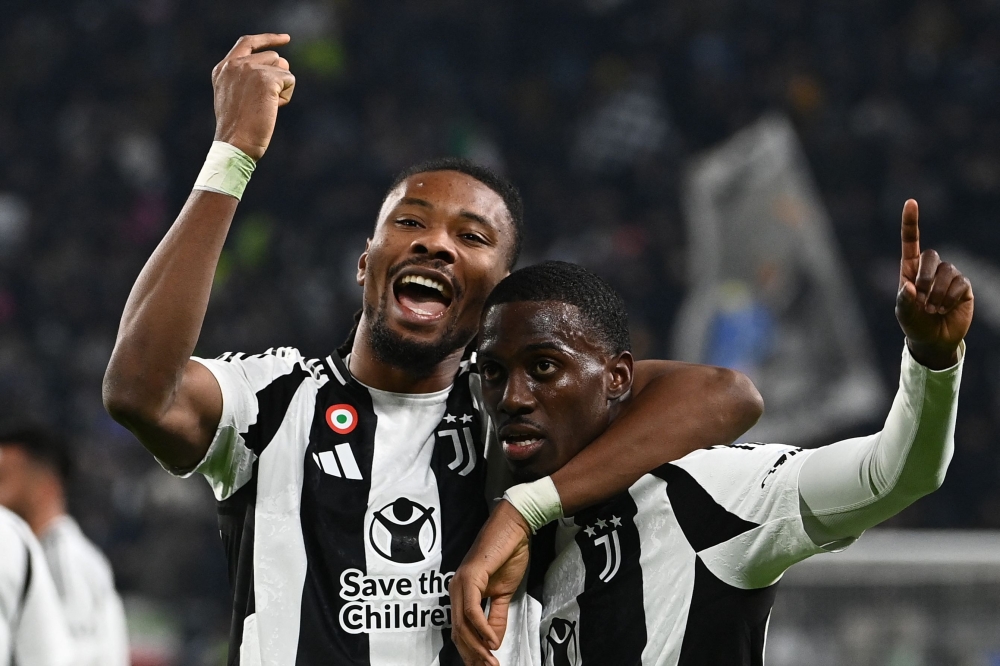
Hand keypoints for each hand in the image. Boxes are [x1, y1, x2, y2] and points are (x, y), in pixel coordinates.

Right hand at [211, 34, 295, 160]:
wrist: (235, 143)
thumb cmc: (239, 128)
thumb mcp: (236, 96)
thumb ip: (248, 77)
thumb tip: (281, 64)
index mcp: (223, 68)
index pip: (248, 42)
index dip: (269, 39)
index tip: (286, 39)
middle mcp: (235, 63)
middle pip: (274, 58)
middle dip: (278, 78)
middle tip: (265, 102)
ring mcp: (250, 68)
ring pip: (283, 68)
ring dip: (282, 88)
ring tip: (265, 106)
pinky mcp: (265, 77)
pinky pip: (290, 80)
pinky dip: (286, 96)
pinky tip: (272, 109)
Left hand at [450, 501, 531, 665]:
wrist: (515, 528)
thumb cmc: (508, 554)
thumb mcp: (504, 593)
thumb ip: (497, 617)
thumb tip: (494, 642)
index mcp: (462, 593)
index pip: (461, 631)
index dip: (472, 652)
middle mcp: (456, 589)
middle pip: (459, 633)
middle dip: (474, 655)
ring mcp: (461, 583)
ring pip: (463, 625)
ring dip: (478, 647)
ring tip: (492, 661)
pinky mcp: (470, 577)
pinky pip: (472, 610)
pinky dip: (482, 628)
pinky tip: (492, 641)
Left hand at [895, 199, 973, 368]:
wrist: (933, 340)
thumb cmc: (914, 324)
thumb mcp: (903, 314)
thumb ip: (904, 300)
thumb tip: (910, 287)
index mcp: (910, 270)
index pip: (910, 242)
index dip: (911, 222)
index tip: (911, 202)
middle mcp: (930, 269)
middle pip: (931, 256)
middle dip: (926, 277)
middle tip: (922, 298)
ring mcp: (949, 276)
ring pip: (947, 271)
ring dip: (938, 293)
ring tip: (933, 309)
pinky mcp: (963, 287)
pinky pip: (960, 284)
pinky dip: (950, 298)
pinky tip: (945, 309)